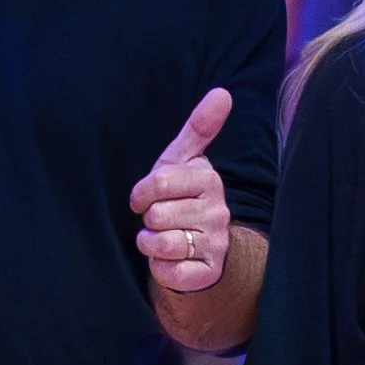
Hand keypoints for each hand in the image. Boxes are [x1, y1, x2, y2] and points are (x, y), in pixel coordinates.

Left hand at [131, 88, 232, 293]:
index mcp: (209, 180)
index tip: (144, 199)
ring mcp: (216, 243)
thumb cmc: (181, 197)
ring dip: (151, 244)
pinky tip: (169, 260)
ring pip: (163, 244)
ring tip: (161, 239)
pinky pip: (171, 272)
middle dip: (149, 220)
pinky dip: (160, 268)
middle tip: (160, 220)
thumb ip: (198, 127)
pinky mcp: (209, 272)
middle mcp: (217, 211)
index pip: (160, 182)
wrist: (198, 247)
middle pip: (157, 215)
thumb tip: (223, 92)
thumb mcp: (182, 161)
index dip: (141, 194)